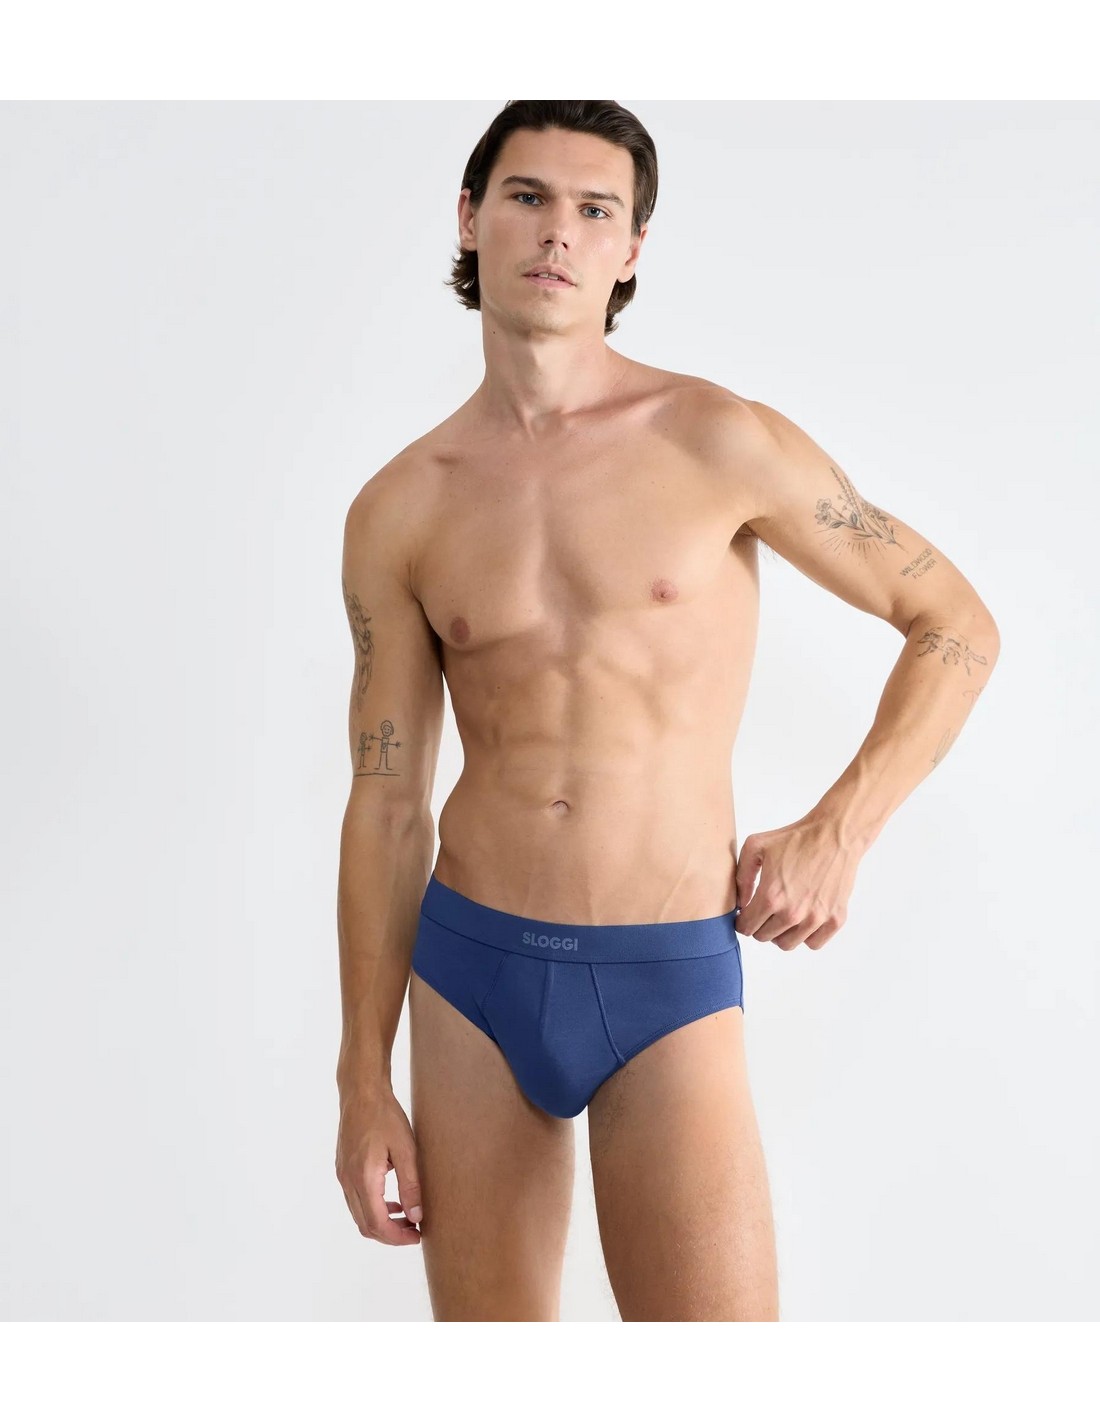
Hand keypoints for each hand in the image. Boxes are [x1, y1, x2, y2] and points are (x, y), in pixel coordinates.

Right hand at [335, 1086, 422, 1244]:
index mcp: (363, 1178)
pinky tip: (391, 1201)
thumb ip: (411, 1184)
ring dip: (381, 1222)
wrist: (361, 1092)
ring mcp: (343, 1176)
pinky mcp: (343, 1169)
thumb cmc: (385, 1116)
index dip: (397, 1237)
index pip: (377, 1224)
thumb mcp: (406, 1149)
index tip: (417, 1235)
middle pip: (365, 1225)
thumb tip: (416, 1215)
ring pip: (359, 1214)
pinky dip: (373, 1208)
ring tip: (407, 1216)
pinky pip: (355, 1200)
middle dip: (390, 1234)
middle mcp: (348, 1181)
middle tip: (414, 1229)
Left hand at [734, 813, 860, 949]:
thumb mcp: (756, 846)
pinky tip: (803, 918)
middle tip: (765, 910)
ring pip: (787, 944)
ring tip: (783, 914)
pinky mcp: (835, 919)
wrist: (834, 834)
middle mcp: (793, 912)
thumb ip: (741, 876)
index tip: (746, 914)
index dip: (742, 920)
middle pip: (764, 937)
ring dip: (781, 932)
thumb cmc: (795, 838)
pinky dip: (806, 935)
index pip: (746, 927)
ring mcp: (816, 918)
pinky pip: (813, 943)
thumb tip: (740, 903)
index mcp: (771, 896)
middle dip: (760, 925)